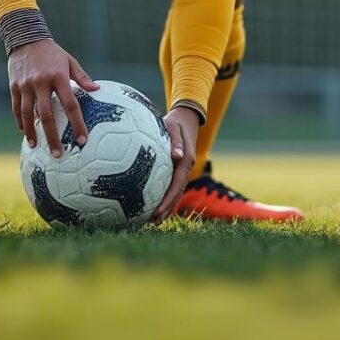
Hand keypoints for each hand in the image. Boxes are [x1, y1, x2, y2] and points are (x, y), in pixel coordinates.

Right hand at [8, 38, 98, 156]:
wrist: (25, 38)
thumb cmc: (52, 53)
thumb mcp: (70, 61)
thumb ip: (82, 77)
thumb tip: (96, 90)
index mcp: (59, 77)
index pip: (70, 104)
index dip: (77, 123)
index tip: (82, 139)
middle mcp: (41, 83)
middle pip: (48, 115)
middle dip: (53, 136)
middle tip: (58, 154)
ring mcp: (25, 85)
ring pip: (28, 114)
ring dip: (32, 132)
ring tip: (35, 147)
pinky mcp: (14, 86)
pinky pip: (17, 108)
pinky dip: (21, 121)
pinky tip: (25, 132)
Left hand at [150, 104, 200, 222]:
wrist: (185, 117)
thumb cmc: (175, 121)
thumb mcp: (173, 127)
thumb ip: (175, 141)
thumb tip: (177, 155)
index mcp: (186, 161)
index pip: (177, 185)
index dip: (168, 200)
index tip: (157, 211)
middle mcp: (185, 167)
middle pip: (176, 193)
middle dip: (166, 208)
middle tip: (153, 222)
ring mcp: (182, 169)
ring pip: (175, 191)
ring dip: (166, 205)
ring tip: (153, 220)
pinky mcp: (177, 167)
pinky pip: (171, 184)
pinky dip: (164, 195)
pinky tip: (153, 203)